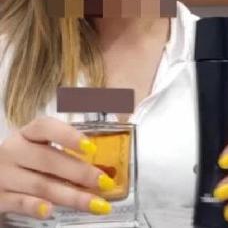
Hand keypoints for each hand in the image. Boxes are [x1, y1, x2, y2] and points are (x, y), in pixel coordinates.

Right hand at [0, 116, 115, 218]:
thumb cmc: (25, 162)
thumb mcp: (39, 150)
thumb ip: (65, 153)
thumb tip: (106, 167)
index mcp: (27, 134)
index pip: (45, 127)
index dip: (69, 136)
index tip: (92, 148)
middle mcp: (13, 151)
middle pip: (49, 159)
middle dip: (81, 172)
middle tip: (106, 182)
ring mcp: (3, 175)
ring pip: (41, 185)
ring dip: (72, 196)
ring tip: (97, 204)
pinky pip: (19, 202)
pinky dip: (35, 207)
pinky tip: (50, 211)